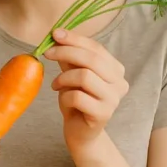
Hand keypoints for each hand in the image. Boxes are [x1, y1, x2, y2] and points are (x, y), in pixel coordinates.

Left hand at [43, 28, 128, 153]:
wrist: (80, 133)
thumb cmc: (77, 101)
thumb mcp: (72, 74)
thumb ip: (69, 57)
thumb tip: (58, 35)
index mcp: (116, 69)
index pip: (96, 48)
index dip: (74, 39)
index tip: (54, 34)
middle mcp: (120, 83)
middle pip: (92, 59)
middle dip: (66, 52)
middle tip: (47, 53)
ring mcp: (114, 99)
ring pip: (85, 76)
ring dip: (63, 78)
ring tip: (55, 85)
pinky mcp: (103, 114)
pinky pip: (78, 97)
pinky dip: (65, 96)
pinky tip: (63, 99)